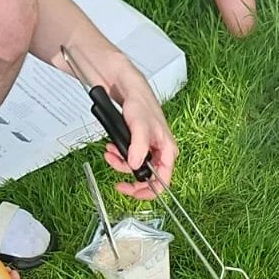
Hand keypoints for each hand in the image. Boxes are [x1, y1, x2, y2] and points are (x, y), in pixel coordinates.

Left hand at [103, 59, 178, 198]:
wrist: (126, 87)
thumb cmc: (140, 100)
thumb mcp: (140, 124)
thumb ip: (138, 146)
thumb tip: (136, 165)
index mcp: (167, 150)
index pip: (163, 181)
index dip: (148, 191)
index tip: (132, 192)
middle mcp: (159, 151)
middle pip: (147, 177)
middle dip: (129, 175)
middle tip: (118, 178)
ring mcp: (148, 148)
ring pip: (135, 167)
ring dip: (120, 164)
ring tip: (110, 154)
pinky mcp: (137, 144)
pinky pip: (127, 157)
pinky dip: (117, 155)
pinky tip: (111, 148)